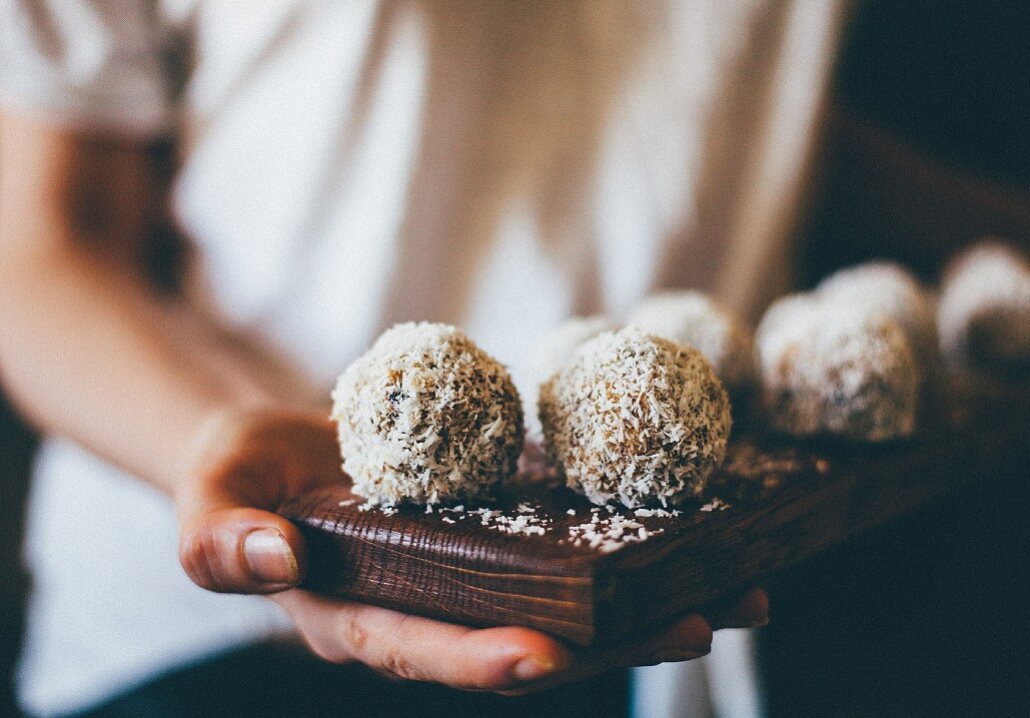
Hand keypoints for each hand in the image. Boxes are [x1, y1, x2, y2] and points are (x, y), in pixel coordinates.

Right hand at [175, 408, 768, 692]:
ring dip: (651, 600)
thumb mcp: (209, 499)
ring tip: (739, 592)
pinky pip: (572, 543)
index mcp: (363, 619)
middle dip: (613, 641)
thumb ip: (221, 540)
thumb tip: (268, 557)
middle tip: (697, 622)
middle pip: (529, 637)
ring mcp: (477, 573)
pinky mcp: (504, 530)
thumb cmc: (237, 479)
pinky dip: (632, 542)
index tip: (546, 657)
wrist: (280, 451)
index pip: (428, 650)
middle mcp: (434, 609)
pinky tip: (700, 531)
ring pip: (570, 599)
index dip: (482, 661)